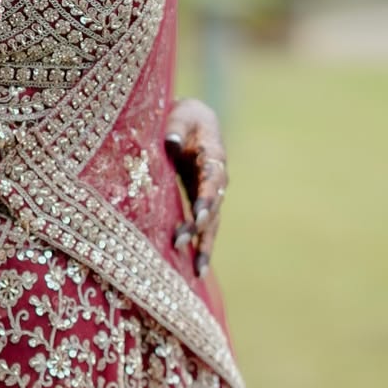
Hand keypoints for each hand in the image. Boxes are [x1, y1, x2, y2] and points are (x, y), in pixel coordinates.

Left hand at [165, 97, 227, 277]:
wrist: (193, 122)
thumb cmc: (184, 117)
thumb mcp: (180, 115)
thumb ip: (175, 128)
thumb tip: (171, 142)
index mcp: (213, 156)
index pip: (212, 180)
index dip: (207, 198)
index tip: (198, 214)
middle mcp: (217, 179)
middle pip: (212, 208)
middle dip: (198, 228)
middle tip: (181, 243)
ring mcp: (211, 195)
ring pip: (211, 224)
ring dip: (203, 246)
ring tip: (197, 272)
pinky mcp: (202, 205)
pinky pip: (204, 229)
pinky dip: (200, 247)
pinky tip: (195, 271)